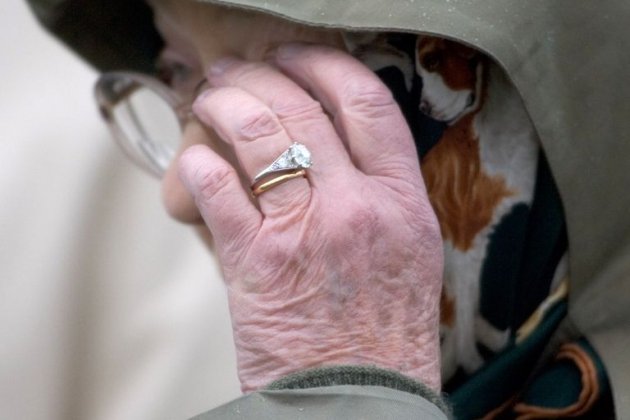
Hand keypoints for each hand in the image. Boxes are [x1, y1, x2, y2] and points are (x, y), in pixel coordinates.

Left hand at [179, 43, 442, 391]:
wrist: (359, 398)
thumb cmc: (381, 331)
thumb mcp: (406, 252)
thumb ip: (375, 195)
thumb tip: (324, 146)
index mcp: (403, 201)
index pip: (369, 103)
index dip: (326, 65)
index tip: (297, 57)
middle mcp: (359, 206)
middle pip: (304, 106)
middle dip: (261, 75)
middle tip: (237, 72)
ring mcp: (308, 230)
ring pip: (257, 133)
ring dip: (224, 104)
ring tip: (211, 97)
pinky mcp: (258, 263)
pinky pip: (217, 189)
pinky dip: (197, 164)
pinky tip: (194, 161)